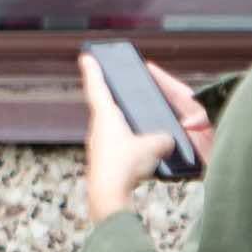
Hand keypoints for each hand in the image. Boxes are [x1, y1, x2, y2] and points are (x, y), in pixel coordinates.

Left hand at [78, 54, 211, 224]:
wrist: (108, 196)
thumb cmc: (125, 165)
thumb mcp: (153, 146)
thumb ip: (163, 138)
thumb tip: (166, 140)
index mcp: (106, 117)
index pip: (97, 87)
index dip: (93, 71)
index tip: (86, 56)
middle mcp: (98, 129)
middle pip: (102, 106)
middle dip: (108, 95)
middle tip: (110, 82)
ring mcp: (98, 147)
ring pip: (110, 128)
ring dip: (119, 122)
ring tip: (132, 118)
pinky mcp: (103, 163)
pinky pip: (116, 146)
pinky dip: (125, 142)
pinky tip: (137, 151)